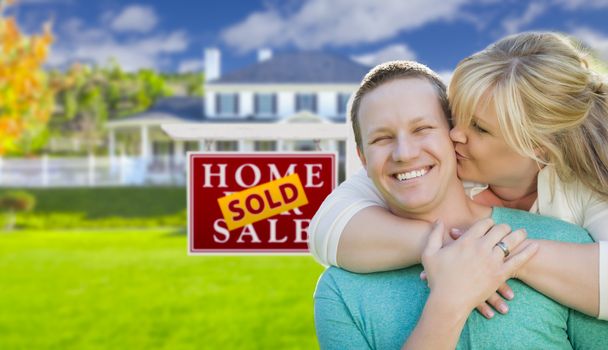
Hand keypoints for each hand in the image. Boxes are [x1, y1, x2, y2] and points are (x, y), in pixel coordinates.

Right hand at [421, 219, 538, 315]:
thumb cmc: (437, 278)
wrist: (448, 301)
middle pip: (499, 230)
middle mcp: (481, 248)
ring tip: (523, 233)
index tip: (490, 225)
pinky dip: (528, 252)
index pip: (483, 224)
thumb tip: (438, 220)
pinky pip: (518, 261)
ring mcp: (492, 261)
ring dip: (518, 235)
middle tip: (507, 228)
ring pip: (510, 242)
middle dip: (503, 227)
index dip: (488, 222)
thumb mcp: (429, 253)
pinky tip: (535, 246)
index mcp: (466, 241)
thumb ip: (434, 234)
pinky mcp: (500, 275)